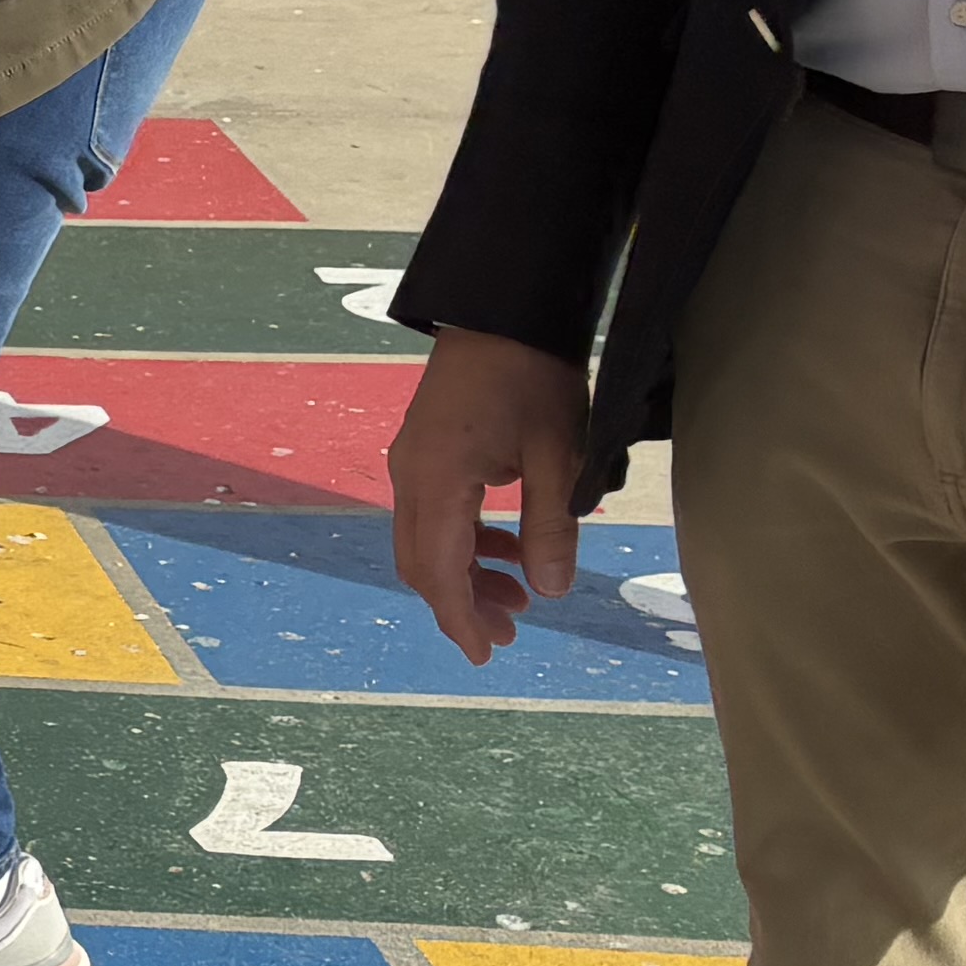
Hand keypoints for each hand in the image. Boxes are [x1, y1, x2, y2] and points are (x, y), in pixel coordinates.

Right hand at [385, 327, 593, 666]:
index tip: (483, 655)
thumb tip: (551, 591)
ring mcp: (413, 463)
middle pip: (421, 563)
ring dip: (466, 574)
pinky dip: (466, 541)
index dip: (459, 618)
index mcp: (436, 482)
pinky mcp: (425, 450)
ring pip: (426, 541)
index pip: (438, 571)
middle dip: (461, 603)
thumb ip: (551, 525)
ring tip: (517, 596)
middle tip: (507, 633)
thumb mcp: (555, 453)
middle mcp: (410, 478)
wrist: (503, 309)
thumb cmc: (533, 375)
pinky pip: (434, 513)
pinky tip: (507, 543)